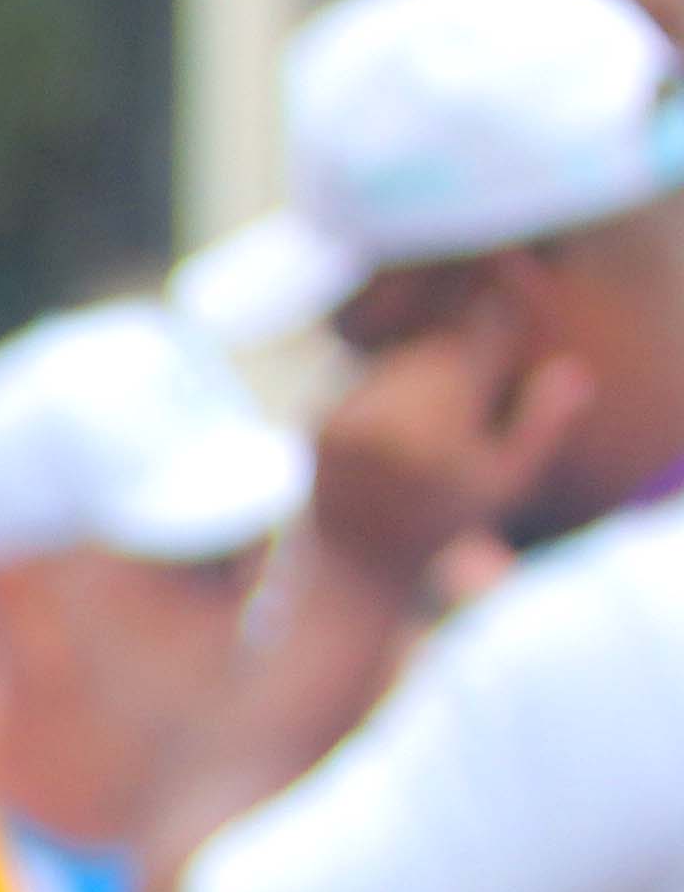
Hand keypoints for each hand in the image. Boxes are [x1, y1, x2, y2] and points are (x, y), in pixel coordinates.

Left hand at [306, 292, 597, 595]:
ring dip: (423, 368)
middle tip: (470, 394)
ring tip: (432, 421)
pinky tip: (393, 429)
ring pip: (399, 356)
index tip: (507, 342)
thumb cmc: (444, 521)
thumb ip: (542, 426)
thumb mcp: (506, 483)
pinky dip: (385, 387)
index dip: (498, 331)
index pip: (479, 343)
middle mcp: (392, 420)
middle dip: (460, 356)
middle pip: (439, 347)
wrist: (356, 561)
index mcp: (443, 432)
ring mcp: (352, 419)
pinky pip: (363, 376)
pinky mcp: (321, 420)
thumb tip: (572, 369)